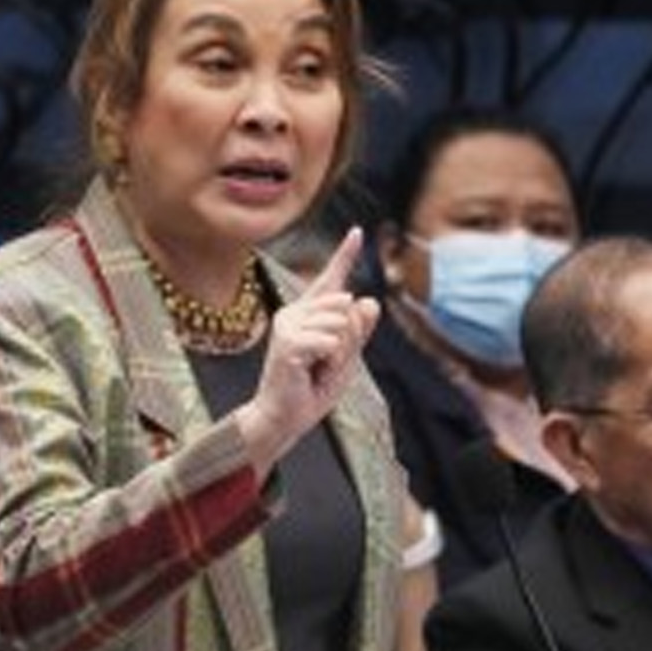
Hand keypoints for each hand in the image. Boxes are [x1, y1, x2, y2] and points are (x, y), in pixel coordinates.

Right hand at [234, 227, 378, 475]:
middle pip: (346, 306)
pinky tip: (311, 373)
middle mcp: (294, 312)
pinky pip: (330, 342)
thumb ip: (357, 332)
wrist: (284, 419)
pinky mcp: (287, 342)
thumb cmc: (311, 390)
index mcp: (308, 313)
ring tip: (317, 370)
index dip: (345, 254)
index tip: (358, 231)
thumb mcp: (346, 359)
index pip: (331, 280)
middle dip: (349, 341)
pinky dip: (330, 362)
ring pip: (341, 324)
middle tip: (325, 365)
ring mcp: (288, 325)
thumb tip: (367, 300)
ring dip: (340, 354)